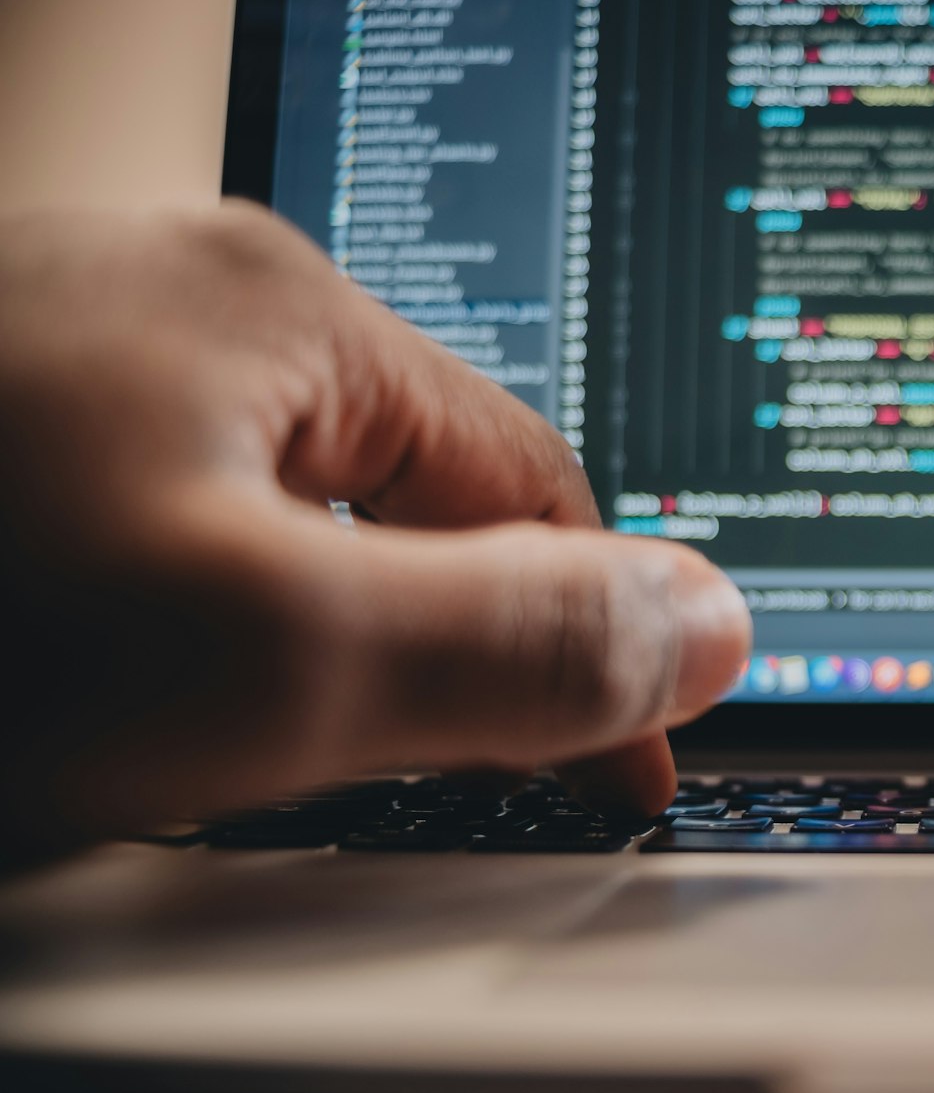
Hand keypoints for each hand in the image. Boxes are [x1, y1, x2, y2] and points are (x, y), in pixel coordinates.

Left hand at [0, 203, 748, 857]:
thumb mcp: (266, 656)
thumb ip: (513, 644)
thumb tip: (706, 628)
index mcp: (276, 307)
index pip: (534, 492)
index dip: (598, 654)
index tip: (620, 783)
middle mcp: (176, 302)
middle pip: (408, 502)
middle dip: (449, 647)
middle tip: (452, 791)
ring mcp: (68, 364)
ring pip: (279, 526)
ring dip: (313, 645)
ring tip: (287, 758)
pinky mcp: (9, 438)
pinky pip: (167, 537)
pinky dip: (191, 632)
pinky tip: (142, 702)